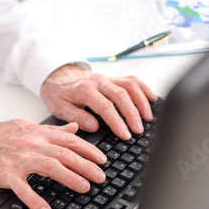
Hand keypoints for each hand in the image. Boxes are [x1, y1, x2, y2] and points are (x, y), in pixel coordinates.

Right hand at [0, 120, 106, 208]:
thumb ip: (53, 130)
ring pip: (49, 166)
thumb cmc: (0, 136)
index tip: (102, 159)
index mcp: (39, 134)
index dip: (88, 149)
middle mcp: (32, 144)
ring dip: (69, 177)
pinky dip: (34, 199)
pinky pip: (22, 188)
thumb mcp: (29, 127)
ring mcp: (19, 159)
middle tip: (100, 176)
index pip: (69, 140)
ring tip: (84, 187)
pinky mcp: (6, 174)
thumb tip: (75, 127)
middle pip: (64, 153)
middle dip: (85, 165)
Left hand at [40, 64, 157, 139]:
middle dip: (132, 114)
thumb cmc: (57, 92)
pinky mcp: (112, 78)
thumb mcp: (59, 107)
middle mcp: (98, 81)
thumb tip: (94, 127)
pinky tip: (152, 99)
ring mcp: (107, 78)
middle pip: (121, 95)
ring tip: (148, 118)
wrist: (55, 74)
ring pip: (130, 85)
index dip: (117, 122)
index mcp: (84, 90)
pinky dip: (144, 88)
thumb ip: (76, 117)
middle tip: (138, 130)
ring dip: (141, 101)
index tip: (125, 134)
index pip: (105, 107)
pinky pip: (131, 80)